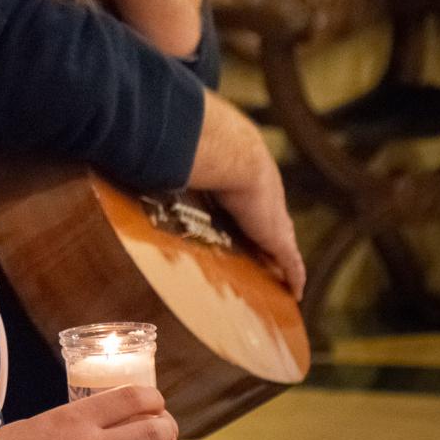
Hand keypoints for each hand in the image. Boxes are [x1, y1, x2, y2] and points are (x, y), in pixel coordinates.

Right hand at [191, 92, 307, 299]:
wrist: (231, 152)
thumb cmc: (205, 148)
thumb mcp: (188, 155)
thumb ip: (171, 156)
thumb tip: (143, 147)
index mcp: (245, 180)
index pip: (252, 202)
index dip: (251, 215)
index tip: (247, 225)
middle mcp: (264, 200)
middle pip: (272, 225)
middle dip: (271, 240)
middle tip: (268, 257)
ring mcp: (274, 218)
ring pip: (284, 245)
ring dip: (283, 260)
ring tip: (282, 278)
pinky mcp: (278, 236)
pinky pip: (291, 262)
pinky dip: (294, 276)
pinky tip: (296, 292)